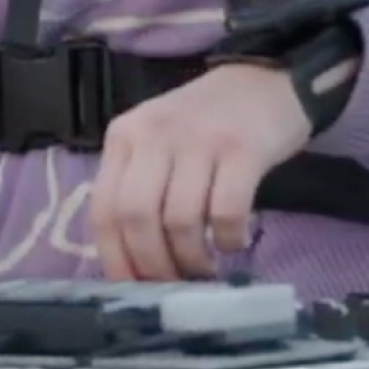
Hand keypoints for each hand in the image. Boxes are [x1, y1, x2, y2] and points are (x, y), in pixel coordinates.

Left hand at [87, 63, 312, 281]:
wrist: (265, 80)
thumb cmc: (206, 123)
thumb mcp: (157, 142)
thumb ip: (139, 186)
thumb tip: (132, 261)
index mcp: (124, 137)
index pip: (103, 208)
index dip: (115, 257)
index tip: (133, 287)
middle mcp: (154, 135)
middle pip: (136, 216)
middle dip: (153, 264)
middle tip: (174, 283)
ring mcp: (198, 140)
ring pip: (179, 220)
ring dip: (192, 258)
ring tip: (205, 269)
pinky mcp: (242, 149)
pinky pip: (226, 211)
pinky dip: (228, 239)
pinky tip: (234, 242)